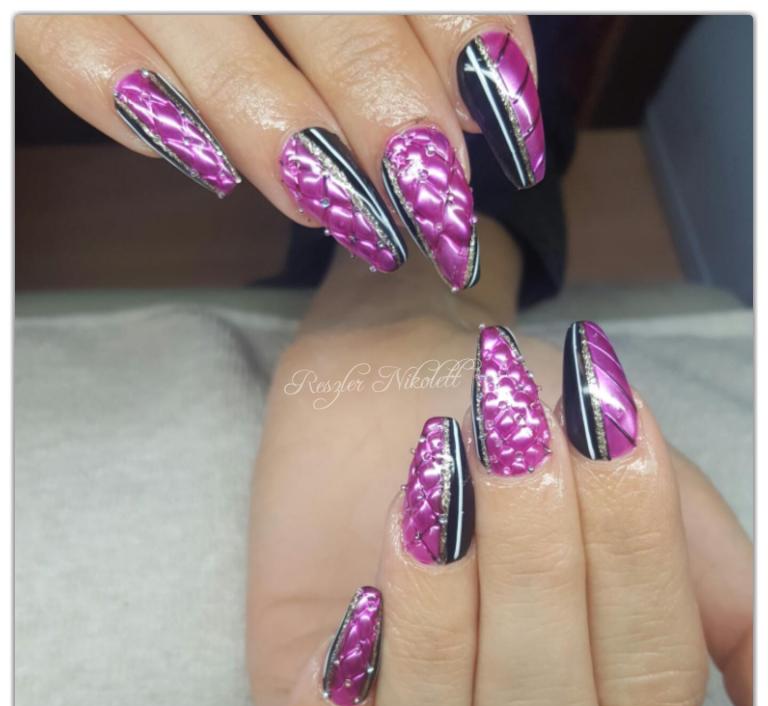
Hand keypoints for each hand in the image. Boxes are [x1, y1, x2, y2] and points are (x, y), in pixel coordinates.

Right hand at [16, 14, 543, 290]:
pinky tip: (205, 168)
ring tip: (350, 222)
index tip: (516, 147)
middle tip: (439, 220)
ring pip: (212, 39)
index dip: (478, 52)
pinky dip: (134, 111)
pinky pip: (75, 47)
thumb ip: (418, 9)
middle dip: (399, 130)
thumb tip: (481, 101)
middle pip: (339, 17)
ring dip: (288, 143)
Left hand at [246, 220, 751, 705]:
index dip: (629, 544)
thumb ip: (711, 580)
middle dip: (532, 564)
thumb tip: (760, 700)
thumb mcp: (632, 482)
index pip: (651, 677)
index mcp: (605, 678)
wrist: (394, 375)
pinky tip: (355, 608)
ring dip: (436, 607)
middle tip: (506, 437)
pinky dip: (339, 698)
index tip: (590, 416)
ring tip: (430, 488)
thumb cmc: (516, 417)